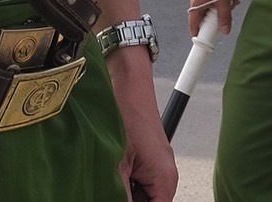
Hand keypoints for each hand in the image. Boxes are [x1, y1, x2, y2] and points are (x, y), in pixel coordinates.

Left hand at [113, 46, 175, 199]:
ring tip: (105, 178)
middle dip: (124, 198)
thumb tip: (112, 201)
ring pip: (137, 194)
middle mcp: (163, 176)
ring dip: (120, 192)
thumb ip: (117, 195)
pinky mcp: (142, 158)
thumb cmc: (128, 113)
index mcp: (165, 181)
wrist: (125, 82)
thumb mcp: (117, 165)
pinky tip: (106, 173)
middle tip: (105, 188)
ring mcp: (153, 166)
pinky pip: (133, 181)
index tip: (112, 197)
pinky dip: (119, 182)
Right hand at [189, 0, 237, 36]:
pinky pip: (213, 0)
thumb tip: (225, 31)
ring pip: (211, 8)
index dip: (199, 34)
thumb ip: (224, 18)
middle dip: (216, 18)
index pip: (193, 25)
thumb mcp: (223, 2)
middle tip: (226, 15)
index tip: (206, 40)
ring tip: (231, 2)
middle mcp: (196, 0)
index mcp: (196, 5)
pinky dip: (221, 0)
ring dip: (221, 8)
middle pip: (204, 17)